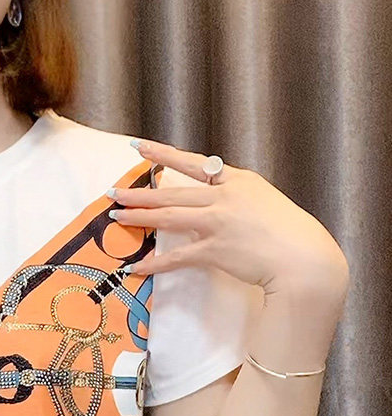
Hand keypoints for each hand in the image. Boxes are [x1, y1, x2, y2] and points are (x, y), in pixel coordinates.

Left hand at [108, 138, 348, 297]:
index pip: (194, 163)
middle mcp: (224, 197)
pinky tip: (135, 268)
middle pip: (172, 191)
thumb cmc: (289, 234)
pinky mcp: (214, 251)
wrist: (303, 259)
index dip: (163, 155)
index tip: (139, 147)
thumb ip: (239, 199)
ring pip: (168, 216)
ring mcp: (218, 223)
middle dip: (139, 191)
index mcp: (238, 181)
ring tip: (115, 216)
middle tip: (112, 191)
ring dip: (139, 216)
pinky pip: (176, 257)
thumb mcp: (265, 203)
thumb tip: (217, 202)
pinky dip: (154, 265)